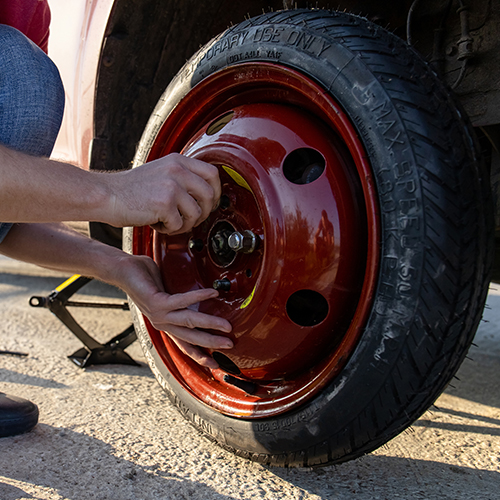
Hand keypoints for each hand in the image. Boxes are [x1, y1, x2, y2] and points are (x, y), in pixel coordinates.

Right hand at [105, 153, 220, 233]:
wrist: (105, 195)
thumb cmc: (130, 188)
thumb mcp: (160, 172)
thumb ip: (182, 178)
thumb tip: (205, 196)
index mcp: (178, 161)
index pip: (212, 173)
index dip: (216, 192)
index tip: (210, 203)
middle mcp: (177, 170)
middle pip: (210, 195)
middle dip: (204, 212)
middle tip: (190, 219)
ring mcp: (172, 186)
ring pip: (197, 213)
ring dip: (185, 224)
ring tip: (169, 222)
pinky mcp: (165, 204)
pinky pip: (179, 224)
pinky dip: (169, 229)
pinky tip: (157, 223)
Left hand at [116, 254, 232, 368]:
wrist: (123, 271)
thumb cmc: (145, 280)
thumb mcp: (167, 294)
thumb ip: (182, 300)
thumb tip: (202, 298)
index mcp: (165, 323)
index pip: (185, 344)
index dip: (200, 355)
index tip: (215, 363)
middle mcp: (162, 322)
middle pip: (190, 338)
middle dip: (212, 343)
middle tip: (229, 344)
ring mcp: (159, 314)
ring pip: (189, 322)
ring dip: (210, 324)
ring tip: (226, 325)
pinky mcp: (157, 302)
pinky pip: (182, 301)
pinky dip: (199, 297)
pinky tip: (212, 293)